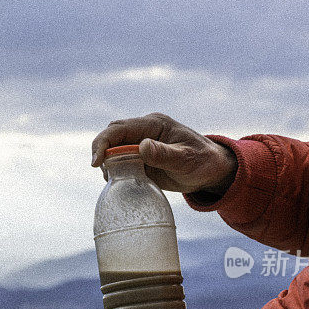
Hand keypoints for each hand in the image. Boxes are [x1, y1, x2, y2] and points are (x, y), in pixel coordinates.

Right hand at [91, 112, 236, 194]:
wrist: (212, 170)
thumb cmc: (203, 161)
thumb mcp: (186, 159)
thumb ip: (165, 154)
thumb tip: (142, 147)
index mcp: (153, 124)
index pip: (120, 128)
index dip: (104, 143)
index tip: (97, 162)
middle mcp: (144, 131)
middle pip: (112, 136)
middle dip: (102, 152)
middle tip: (103, 174)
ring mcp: (141, 144)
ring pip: (114, 149)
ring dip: (108, 163)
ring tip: (113, 181)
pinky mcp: (141, 158)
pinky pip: (121, 162)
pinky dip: (115, 171)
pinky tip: (119, 183)